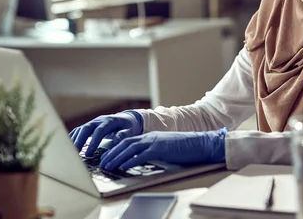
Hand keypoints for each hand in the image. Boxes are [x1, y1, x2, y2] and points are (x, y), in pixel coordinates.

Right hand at [69, 111, 142, 156]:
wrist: (128, 118)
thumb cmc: (130, 126)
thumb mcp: (131, 131)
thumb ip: (124, 135)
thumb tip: (116, 141)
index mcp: (110, 121)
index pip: (99, 130)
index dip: (93, 141)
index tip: (89, 153)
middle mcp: (100, 120)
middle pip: (86, 128)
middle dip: (79, 140)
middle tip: (74, 153)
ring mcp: (94, 122)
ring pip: (81, 129)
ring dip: (74, 140)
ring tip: (70, 153)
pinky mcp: (90, 126)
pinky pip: (79, 131)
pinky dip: (73, 138)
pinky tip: (69, 147)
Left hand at [99, 128, 226, 171]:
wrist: (201, 143)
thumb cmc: (185, 148)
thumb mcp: (165, 148)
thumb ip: (153, 151)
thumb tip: (141, 160)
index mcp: (150, 136)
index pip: (128, 141)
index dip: (115, 149)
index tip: (107, 156)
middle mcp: (150, 137)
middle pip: (125, 143)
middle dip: (111, 153)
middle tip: (102, 163)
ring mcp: (155, 141)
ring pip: (129, 148)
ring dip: (116, 157)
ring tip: (107, 166)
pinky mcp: (160, 148)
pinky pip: (141, 155)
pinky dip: (130, 161)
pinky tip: (123, 166)